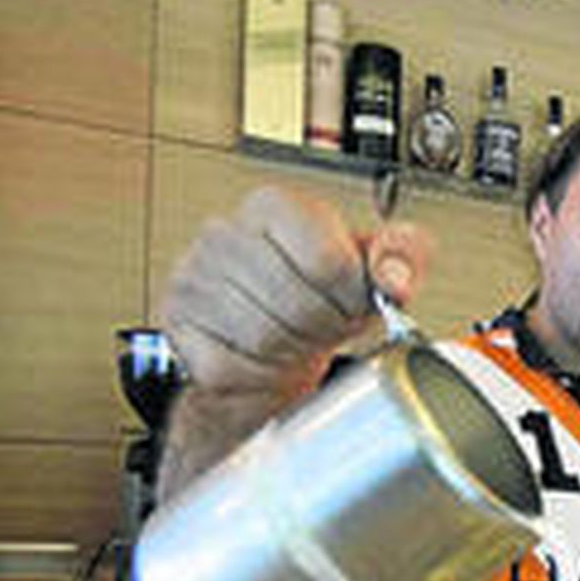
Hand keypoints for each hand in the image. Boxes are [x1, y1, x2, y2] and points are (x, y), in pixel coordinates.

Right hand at [159, 185, 432, 394]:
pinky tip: (265, 358)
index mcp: (274, 206)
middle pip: (299, 304)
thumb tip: (396, 278)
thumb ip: (404, 257)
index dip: (353, 296)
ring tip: (298, 340)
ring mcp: (192, 278)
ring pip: (264, 337)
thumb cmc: (320, 301)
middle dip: (326, 328)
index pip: (329, 261)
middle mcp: (224, 234)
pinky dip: (259, 375)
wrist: (266, 345)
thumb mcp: (373, 269)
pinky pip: (231, 365)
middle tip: (327, 328)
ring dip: (293, 353)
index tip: (353, 302)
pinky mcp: (176, 326)